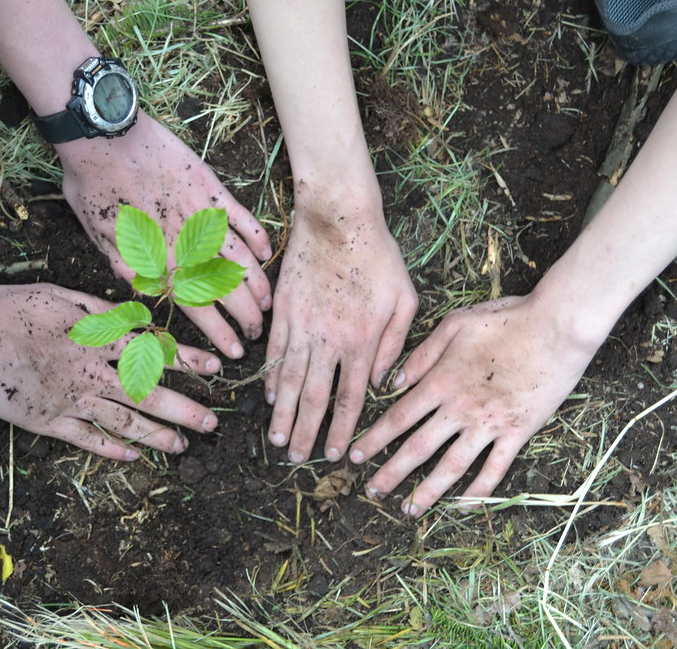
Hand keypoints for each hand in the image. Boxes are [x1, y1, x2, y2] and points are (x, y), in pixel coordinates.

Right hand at [0, 283, 222, 459]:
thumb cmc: (12, 308)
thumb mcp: (61, 295)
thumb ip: (100, 308)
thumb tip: (134, 314)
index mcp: (98, 339)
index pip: (154, 350)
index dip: (187, 360)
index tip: (215, 368)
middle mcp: (93, 373)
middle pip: (147, 394)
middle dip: (184, 410)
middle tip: (211, 425)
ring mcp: (72, 400)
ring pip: (124, 422)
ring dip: (155, 436)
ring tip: (182, 448)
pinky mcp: (49, 422)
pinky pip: (86, 439)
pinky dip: (110, 449)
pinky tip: (132, 457)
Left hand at [56, 113, 272, 358]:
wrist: (102, 135)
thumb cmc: (93, 186)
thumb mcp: (100, 238)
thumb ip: (127, 269)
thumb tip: (147, 298)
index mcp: (158, 261)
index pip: (197, 309)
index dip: (219, 334)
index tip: (233, 353)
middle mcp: (186, 244)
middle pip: (226, 289)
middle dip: (247, 317)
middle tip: (258, 334)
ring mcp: (203, 215)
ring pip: (241, 259)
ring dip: (258, 285)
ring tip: (269, 305)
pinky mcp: (211, 188)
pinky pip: (242, 218)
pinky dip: (258, 237)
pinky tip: (267, 255)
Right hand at [265, 211, 417, 463]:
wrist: (339, 218)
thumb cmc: (379, 255)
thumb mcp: (406, 299)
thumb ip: (396, 343)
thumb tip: (382, 380)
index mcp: (364, 340)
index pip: (351, 397)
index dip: (342, 429)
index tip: (336, 454)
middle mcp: (330, 340)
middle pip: (316, 397)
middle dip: (307, 432)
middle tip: (298, 458)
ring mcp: (303, 326)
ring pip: (291, 380)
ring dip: (284, 414)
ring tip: (278, 439)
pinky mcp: (284, 310)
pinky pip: (276, 352)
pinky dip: (272, 378)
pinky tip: (271, 397)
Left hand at [349, 294, 599, 515]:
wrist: (557, 327)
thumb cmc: (505, 319)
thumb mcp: (455, 324)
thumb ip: (422, 355)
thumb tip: (394, 382)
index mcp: (441, 381)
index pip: (397, 417)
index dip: (373, 440)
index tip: (356, 456)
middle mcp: (460, 408)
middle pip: (417, 447)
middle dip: (391, 473)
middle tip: (371, 492)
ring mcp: (489, 423)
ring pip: (451, 465)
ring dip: (428, 491)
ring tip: (409, 510)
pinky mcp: (518, 432)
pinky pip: (495, 469)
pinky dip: (479, 491)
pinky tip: (464, 506)